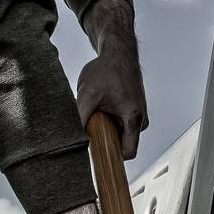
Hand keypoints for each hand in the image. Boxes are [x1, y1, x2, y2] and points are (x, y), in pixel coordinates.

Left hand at [75, 0, 146, 158]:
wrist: (118, 53)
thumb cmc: (106, 71)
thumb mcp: (87, 94)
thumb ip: (80, 118)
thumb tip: (72, 139)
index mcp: (133, 119)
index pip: (127, 154)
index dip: (113, 160)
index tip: (97, 160)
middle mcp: (141, 120)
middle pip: (122, 145)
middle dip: (106, 141)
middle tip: (91, 128)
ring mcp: (139, 116)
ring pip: (120, 134)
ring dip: (107, 129)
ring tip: (97, 112)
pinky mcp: (134, 111)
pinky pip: (121, 125)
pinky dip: (110, 121)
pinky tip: (101, 108)